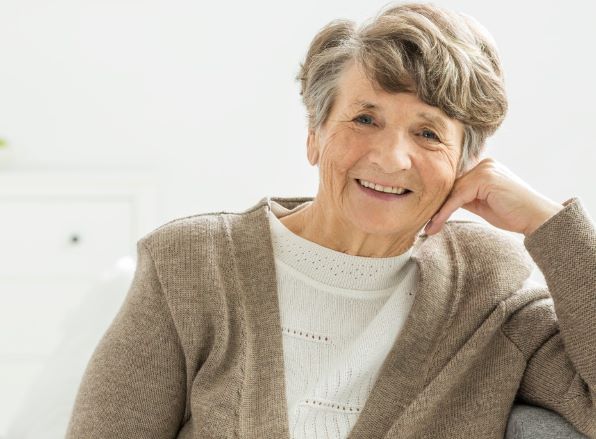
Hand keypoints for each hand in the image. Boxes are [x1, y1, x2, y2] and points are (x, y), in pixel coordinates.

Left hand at [424, 158, 563, 236]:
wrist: (537, 218)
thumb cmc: (513, 214)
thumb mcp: (483, 204)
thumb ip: (465, 198)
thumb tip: (443, 202)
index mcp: (484, 167)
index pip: (456, 183)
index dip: (441, 201)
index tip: (429, 218)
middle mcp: (484, 164)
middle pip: (452, 186)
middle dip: (437, 207)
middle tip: (425, 225)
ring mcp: (485, 169)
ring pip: (452, 192)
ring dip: (438, 212)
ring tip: (429, 228)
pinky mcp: (485, 179)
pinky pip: (458, 197)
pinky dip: (446, 212)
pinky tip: (436, 224)